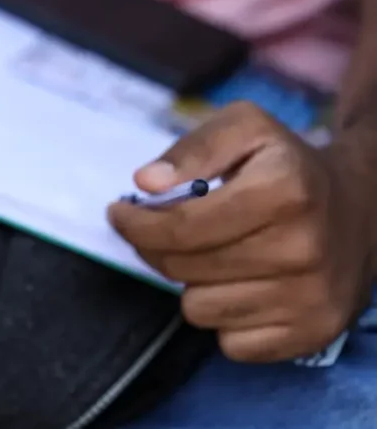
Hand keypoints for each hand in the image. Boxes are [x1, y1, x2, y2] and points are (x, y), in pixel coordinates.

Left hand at [108, 101, 375, 362]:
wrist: (363, 209)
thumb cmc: (287, 166)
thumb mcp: (246, 128)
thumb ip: (192, 148)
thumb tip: (146, 183)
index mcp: (284, 190)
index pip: (180, 227)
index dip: (136, 223)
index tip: (119, 214)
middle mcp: (302, 248)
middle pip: (182, 269)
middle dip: (156, 248)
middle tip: (160, 231)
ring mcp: (310, 297)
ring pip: (198, 310)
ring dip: (193, 283)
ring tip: (215, 255)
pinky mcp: (312, 334)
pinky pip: (229, 343)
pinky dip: (224, 317)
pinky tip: (242, 285)